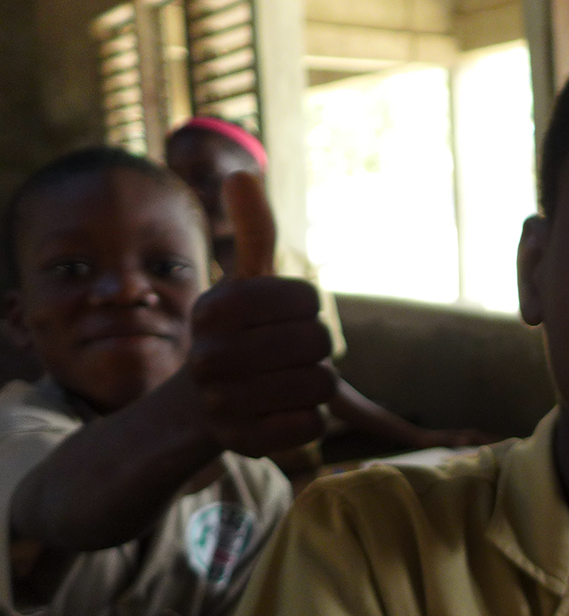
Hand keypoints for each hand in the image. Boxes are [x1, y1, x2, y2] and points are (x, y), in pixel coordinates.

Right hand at [187, 170, 335, 456]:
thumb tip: (243, 173)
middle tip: (289, 355)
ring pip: (321, 387)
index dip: (308, 309)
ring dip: (315, 384)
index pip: (308, 300)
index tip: (284, 316)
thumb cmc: (237, 333)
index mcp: (216, 308)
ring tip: (285, 382)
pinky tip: (280, 411)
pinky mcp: (242, 442)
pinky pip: (312, 426)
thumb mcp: (245, 283)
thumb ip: (255, 233)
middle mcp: (210, 355)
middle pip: (321, 344)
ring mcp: (223, 402)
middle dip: (317, 349)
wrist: (199, 405)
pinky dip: (309, 419)